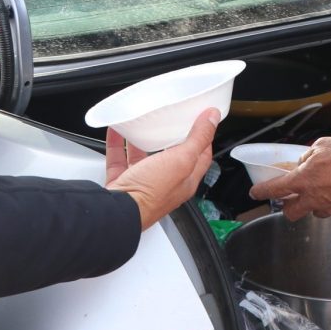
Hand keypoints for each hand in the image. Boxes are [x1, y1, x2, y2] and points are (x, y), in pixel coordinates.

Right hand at [105, 110, 219, 229]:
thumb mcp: (182, 160)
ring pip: (144, 158)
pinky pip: (119, 159)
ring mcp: (142, 184)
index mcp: (185, 180)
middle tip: (173, 119)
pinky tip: (117, 131)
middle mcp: (165, 184)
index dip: (204, 138)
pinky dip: (118, 144)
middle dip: (172, 137)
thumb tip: (213, 118)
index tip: (203, 120)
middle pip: (172, 156)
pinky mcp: (121, 183)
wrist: (117, 211)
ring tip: (144, 123)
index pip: (201, 156)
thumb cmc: (151, 193)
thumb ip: (198, 138)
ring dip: (144, 140)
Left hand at [251, 136, 330, 221]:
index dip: (261, 192)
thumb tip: (306, 159)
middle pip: (290, 211)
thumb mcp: (325, 145)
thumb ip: (311, 153)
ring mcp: (328, 207)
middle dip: (287, 207)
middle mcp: (312, 197)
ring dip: (313, 204)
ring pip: (313, 211)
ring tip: (324, 191)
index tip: (255, 193)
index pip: (274, 189)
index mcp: (303, 180)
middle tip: (291, 199)